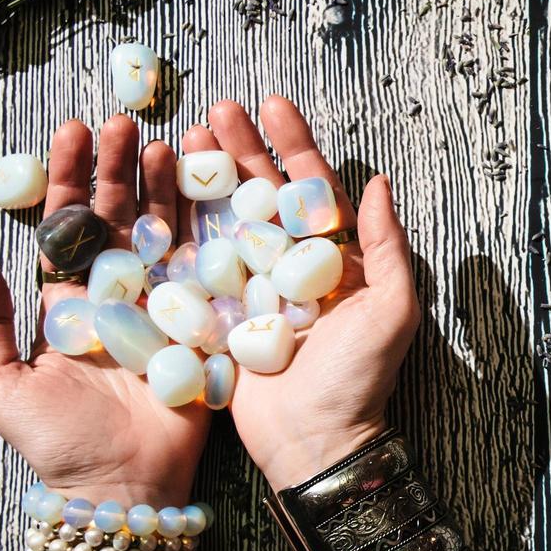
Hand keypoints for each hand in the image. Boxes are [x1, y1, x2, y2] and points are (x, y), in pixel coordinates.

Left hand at [0, 116, 210, 508]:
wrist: (124, 487)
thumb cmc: (57, 443)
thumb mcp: (0, 384)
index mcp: (71, 303)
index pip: (70, 225)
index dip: (71, 178)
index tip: (73, 132)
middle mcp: (120, 296)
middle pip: (119, 217)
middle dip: (120, 167)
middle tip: (124, 122)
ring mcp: (166, 306)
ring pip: (164, 231)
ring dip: (164, 186)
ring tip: (165, 142)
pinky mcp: (205, 324)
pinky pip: (208, 268)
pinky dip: (209, 227)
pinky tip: (208, 190)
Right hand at [192, 96, 419, 488]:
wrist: (313, 445)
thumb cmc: (360, 379)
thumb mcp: (391, 310)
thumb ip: (386, 246)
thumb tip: (379, 181)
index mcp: (336, 259)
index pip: (313, 188)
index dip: (293, 145)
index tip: (272, 105)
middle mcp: (292, 266)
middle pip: (264, 194)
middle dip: (241, 150)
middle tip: (215, 111)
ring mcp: (253, 288)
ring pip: (226, 219)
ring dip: (207, 178)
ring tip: (183, 138)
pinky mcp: (218, 315)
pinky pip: (197, 264)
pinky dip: (180, 229)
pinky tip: (160, 194)